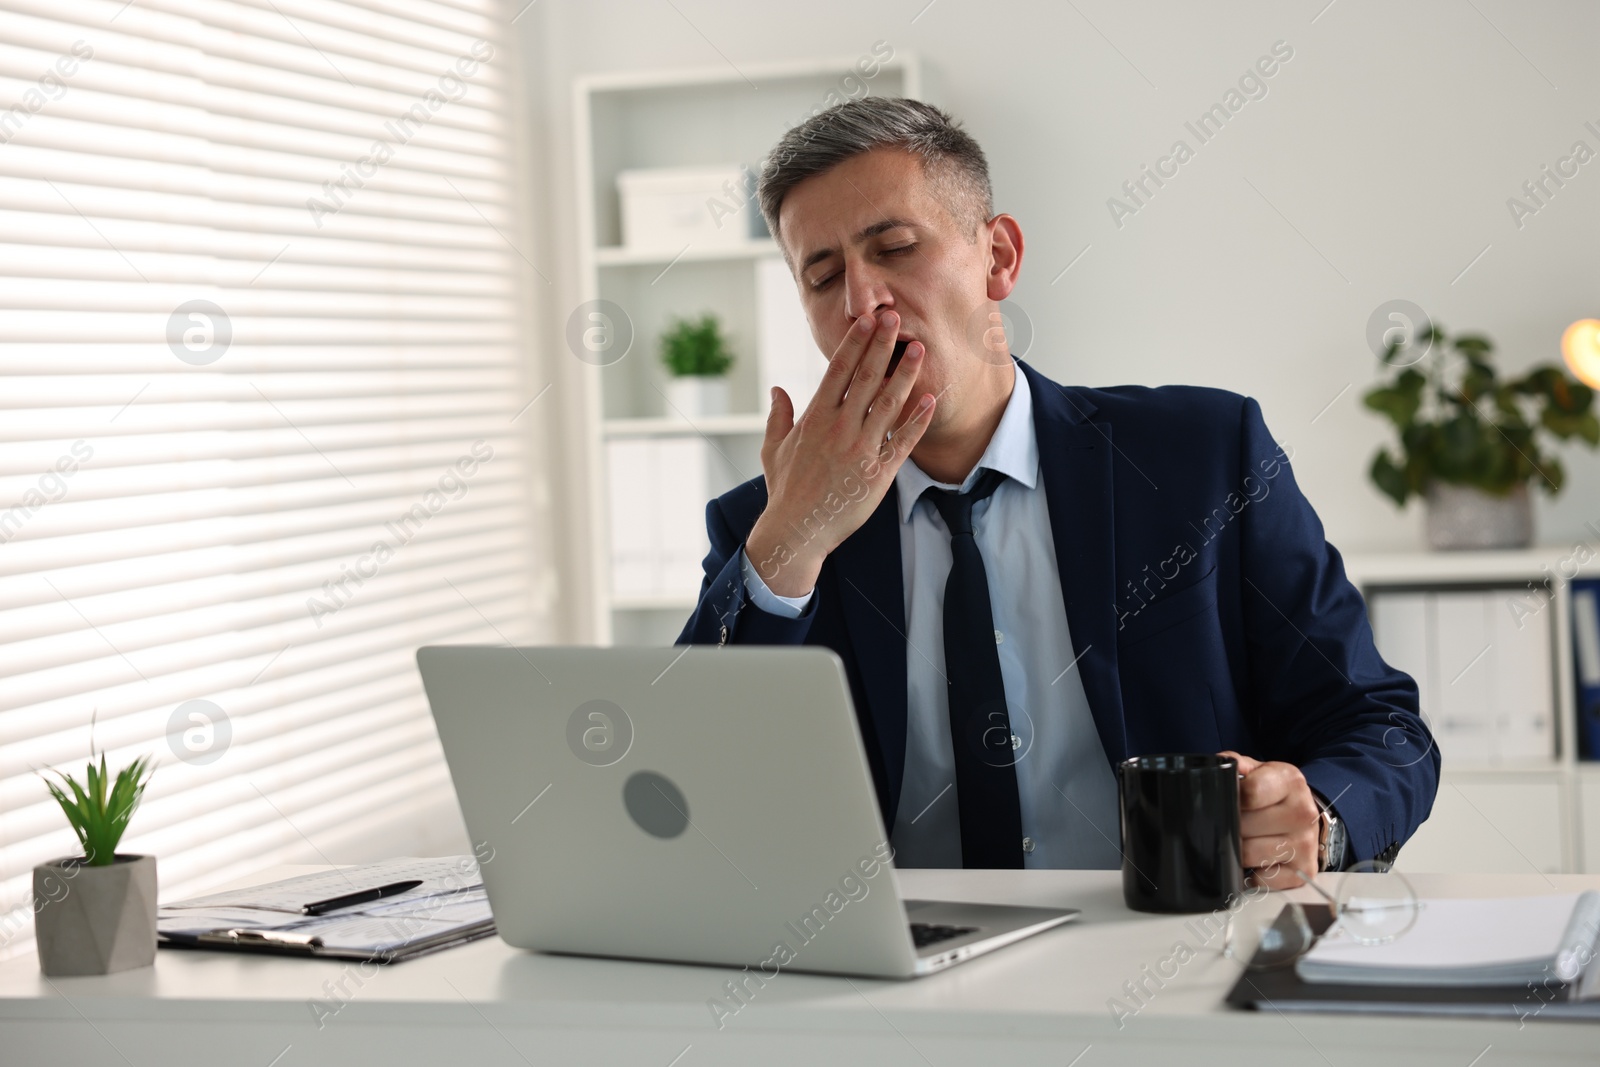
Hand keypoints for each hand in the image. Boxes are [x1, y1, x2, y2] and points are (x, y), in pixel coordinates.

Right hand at [745, 310, 935, 596]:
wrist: (797, 530)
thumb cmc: (785, 491)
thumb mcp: (773, 449)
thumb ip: (778, 416)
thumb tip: (777, 389)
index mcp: (814, 419)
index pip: (837, 371)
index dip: (854, 343)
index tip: (866, 320)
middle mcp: (838, 429)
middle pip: (865, 378)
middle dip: (882, 346)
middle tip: (896, 318)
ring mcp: (860, 450)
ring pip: (888, 404)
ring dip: (905, 374)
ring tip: (920, 349)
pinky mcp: (877, 474)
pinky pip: (902, 442)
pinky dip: (917, 420)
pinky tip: (929, 399)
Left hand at [1219, 750, 1320, 890]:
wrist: (1304, 814)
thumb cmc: (1273, 792)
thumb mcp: (1258, 771)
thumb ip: (1236, 765)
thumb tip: (1217, 767)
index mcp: (1290, 782)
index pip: (1249, 793)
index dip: (1231, 798)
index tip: (1229, 800)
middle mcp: (1303, 813)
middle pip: (1245, 826)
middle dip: (1231, 826)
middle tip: (1232, 822)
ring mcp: (1305, 844)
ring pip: (1250, 854)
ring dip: (1238, 850)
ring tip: (1242, 839)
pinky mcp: (1303, 871)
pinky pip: (1262, 880)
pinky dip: (1252, 873)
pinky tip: (1255, 860)